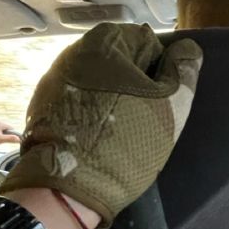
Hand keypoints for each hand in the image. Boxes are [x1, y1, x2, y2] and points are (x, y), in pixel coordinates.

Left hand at [0, 23, 201, 224]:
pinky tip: (93, 138)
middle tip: (139, 121)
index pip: (149, 44)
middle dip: (133, 87)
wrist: (69, 188)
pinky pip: (77, 102)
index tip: (156, 103)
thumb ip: (184, 71)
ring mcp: (52, 78)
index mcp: (105, 40)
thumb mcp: (170, 107)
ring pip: (98, 83)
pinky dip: (88, 114)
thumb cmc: (127, 143)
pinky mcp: (40, 105)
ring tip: (117, 134)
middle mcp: (72, 50)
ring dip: (110, 100)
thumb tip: (188, 48)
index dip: (159, 75)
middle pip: (120, 63)